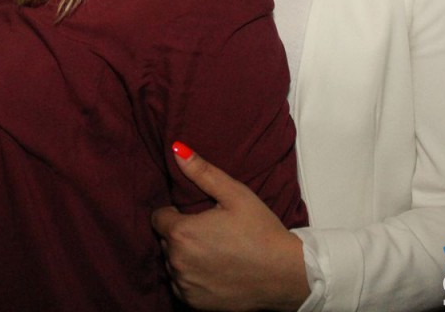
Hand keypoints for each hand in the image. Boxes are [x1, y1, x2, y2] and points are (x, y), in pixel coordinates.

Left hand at [152, 144, 308, 311]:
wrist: (285, 274)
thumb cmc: (261, 231)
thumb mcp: (235, 194)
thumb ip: (201, 171)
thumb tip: (176, 148)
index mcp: (182, 233)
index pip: (158, 217)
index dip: (175, 213)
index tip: (196, 215)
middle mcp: (177, 261)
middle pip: (165, 241)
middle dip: (181, 234)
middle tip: (210, 231)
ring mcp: (185, 285)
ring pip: (173, 263)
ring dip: (185, 256)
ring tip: (214, 250)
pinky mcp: (194, 304)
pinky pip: (182, 285)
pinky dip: (192, 278)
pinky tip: (215, 270)